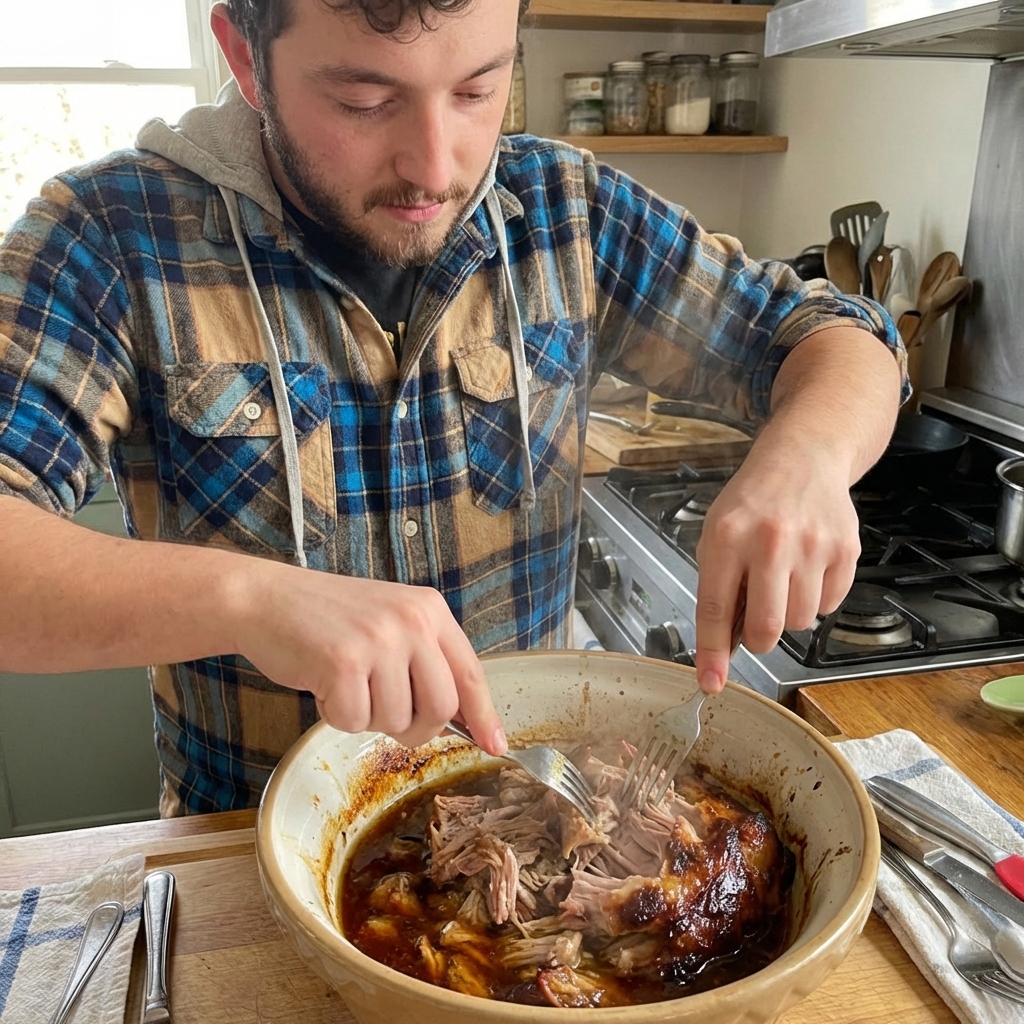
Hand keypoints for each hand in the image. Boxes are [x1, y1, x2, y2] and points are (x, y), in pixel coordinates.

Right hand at [232, 564, 506, 754]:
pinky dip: (337, 716)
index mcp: (429, 610)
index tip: (495, 746)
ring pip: (396, 720)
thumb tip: (458, 720)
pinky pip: (355, 722)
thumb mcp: (389, 623)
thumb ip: (424, 661)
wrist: (266, 598)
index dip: (484, 715)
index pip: (470, 672)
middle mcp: (412, 621)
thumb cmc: (327, 619)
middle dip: (416, 727)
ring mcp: (379, 640)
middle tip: (385, 715)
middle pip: (441, 707)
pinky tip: (324, 685)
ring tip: (345, 684)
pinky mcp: (343, 661)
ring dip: (368, 718)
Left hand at [693, 438, 860, 692]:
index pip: (716, 608)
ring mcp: (812, 546)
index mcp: (727, 538)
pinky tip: (806, 570)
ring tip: (781, 582)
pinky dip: (814, 599)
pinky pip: (828, 605)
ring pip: (800, 622)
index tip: (711, 683)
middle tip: (755, 626)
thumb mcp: (717, 534)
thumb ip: (718, 586)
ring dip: (787, 616)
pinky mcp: (845, 550)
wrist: (801, 459)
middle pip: (767, 627)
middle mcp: (771, 542)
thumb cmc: (752, 502)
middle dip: (758, 640)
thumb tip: (724, 645)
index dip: (712, 653)